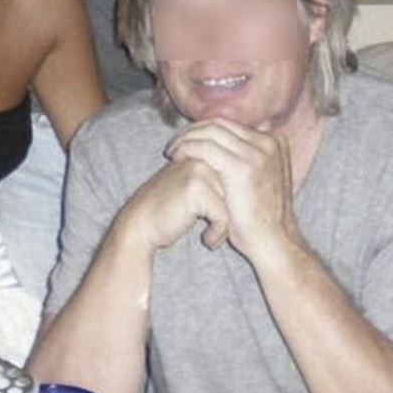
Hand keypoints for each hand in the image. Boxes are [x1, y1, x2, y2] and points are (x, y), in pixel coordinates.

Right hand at [118, 154, 232, 251]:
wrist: (141, 225)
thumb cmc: (171, 210)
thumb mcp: (198, 189)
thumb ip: (220, 179)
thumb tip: (251, 182)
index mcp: (205, 152)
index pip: (237, 179)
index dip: (232, 204)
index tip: (217, 219)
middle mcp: (203, 156)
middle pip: (237, 191)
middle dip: (230, 214)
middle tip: (215, 229)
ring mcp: (199, 170)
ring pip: (232, 202)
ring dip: (225, 225)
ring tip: (211, 234)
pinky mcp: (195, 188)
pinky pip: (223, 214)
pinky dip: (218, 232)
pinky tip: (206, 240)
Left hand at [165, 120, 299, 262]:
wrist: (273, 242)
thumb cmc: (260, 218)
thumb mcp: (260, 181)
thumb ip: (248, 161)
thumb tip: (227, 148)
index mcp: (274, 142)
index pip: (230, 125)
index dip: (204, 129)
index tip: (185, 140)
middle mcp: (269, 142)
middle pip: (220, 124)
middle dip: (193, 131)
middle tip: (174, 144)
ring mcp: (258, 153)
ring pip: (211, 132)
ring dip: (187, 138)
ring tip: (172, 152)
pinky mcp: (243, 167)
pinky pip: (206, 147)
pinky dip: (188, 148)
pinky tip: (177, 157)